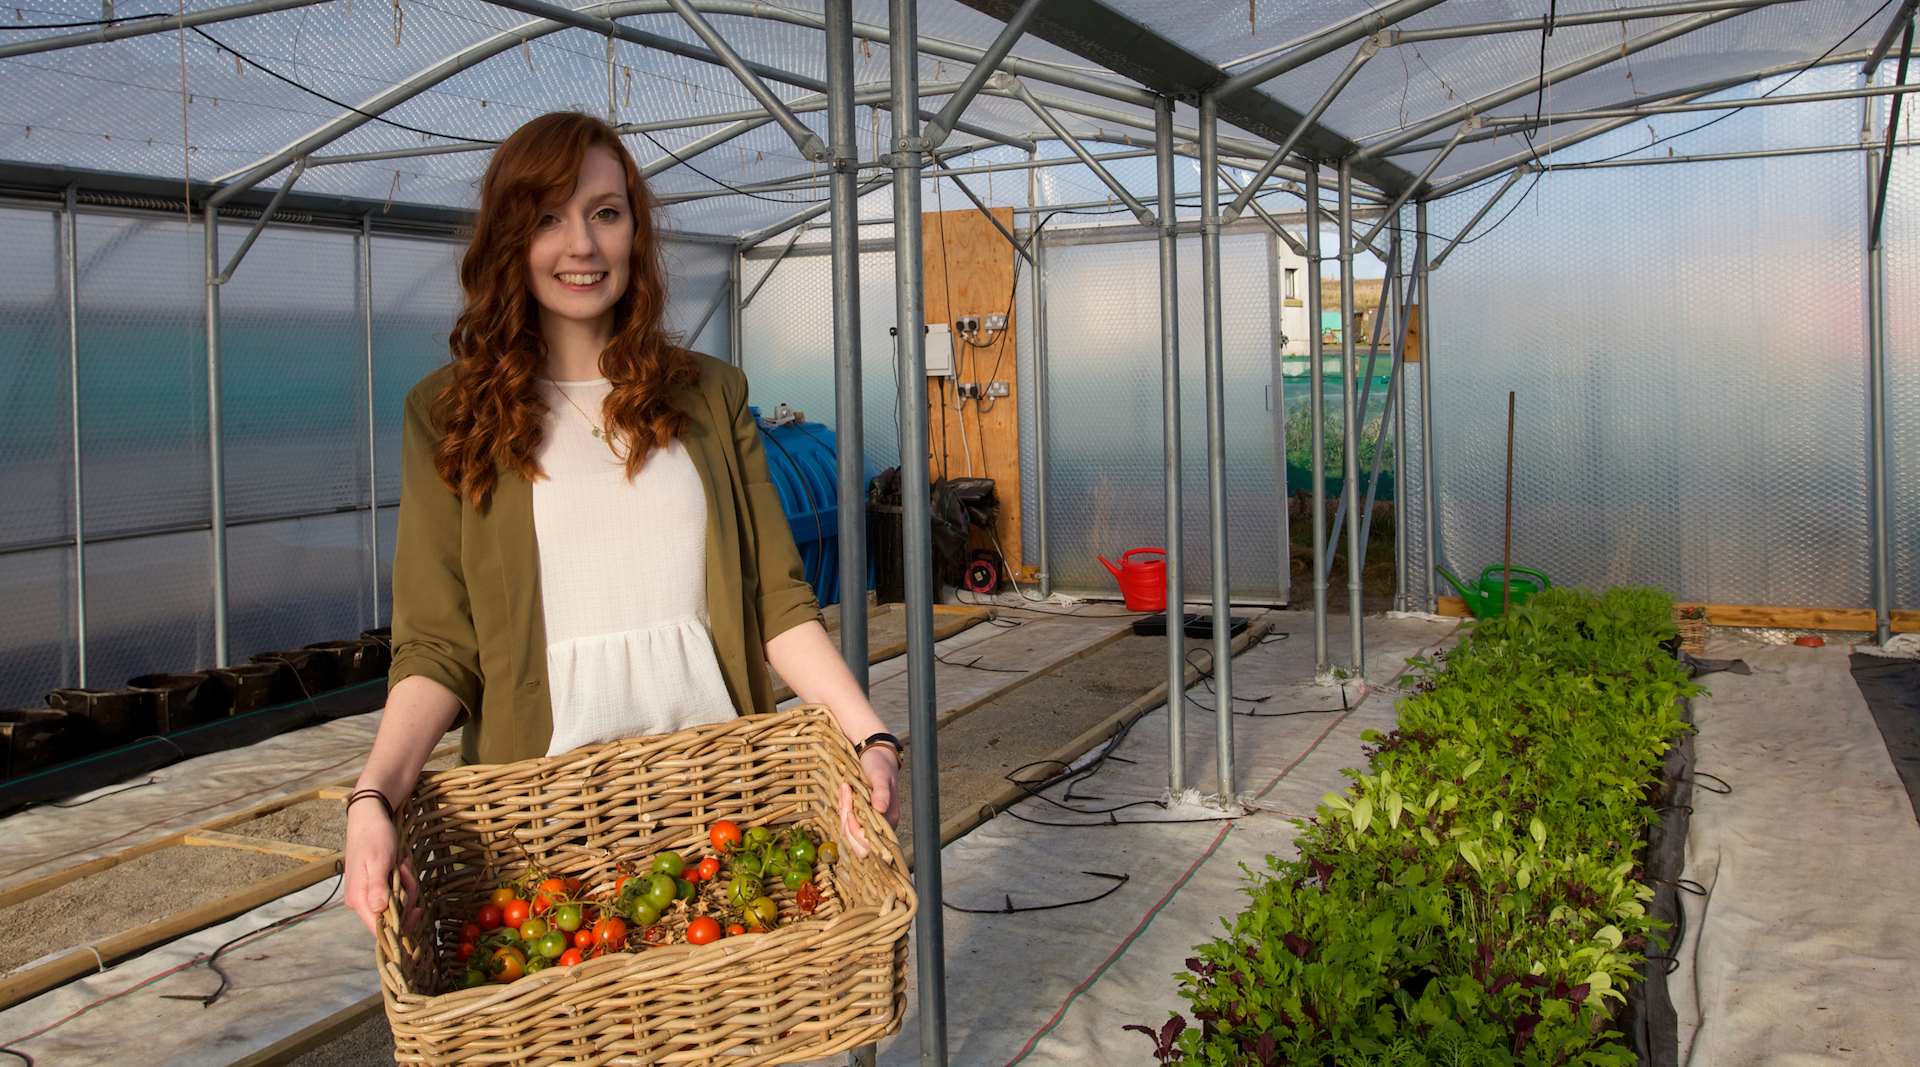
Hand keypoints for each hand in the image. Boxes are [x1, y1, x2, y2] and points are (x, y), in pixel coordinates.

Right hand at [345, 799, 419, 935]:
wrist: (369, 818)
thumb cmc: (374, 836)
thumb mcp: (379, 860)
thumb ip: (378, 887)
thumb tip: (379, 911)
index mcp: (358, 899)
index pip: (378, 928)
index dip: (399, 928)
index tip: (417, 912)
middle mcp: (361, 901)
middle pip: (392, 916)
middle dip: (406, 896)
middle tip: (405, 870)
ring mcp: (368, 894)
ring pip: (397, 903)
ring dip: (406, 885)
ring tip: (402, 863)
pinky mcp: (376, 887)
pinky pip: (395, 892)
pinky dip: (403, 880)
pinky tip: (400, 864)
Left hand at [835, 747, 899, 860]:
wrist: (874, 755)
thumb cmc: (880, 765)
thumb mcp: (881, 775)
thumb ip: (882, 792)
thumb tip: (881, 808)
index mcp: (888, 820)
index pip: (871, 842)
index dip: (856, 830)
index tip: (851, 809)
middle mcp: (878, 825)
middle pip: (858, 844)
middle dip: (847, 823)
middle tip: (846, 796)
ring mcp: (867, 822)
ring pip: (848, 833)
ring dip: (842, 811)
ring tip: (845, 788)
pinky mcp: (857, 816)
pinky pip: (844, 822)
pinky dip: (841, 807)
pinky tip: (844, 790)